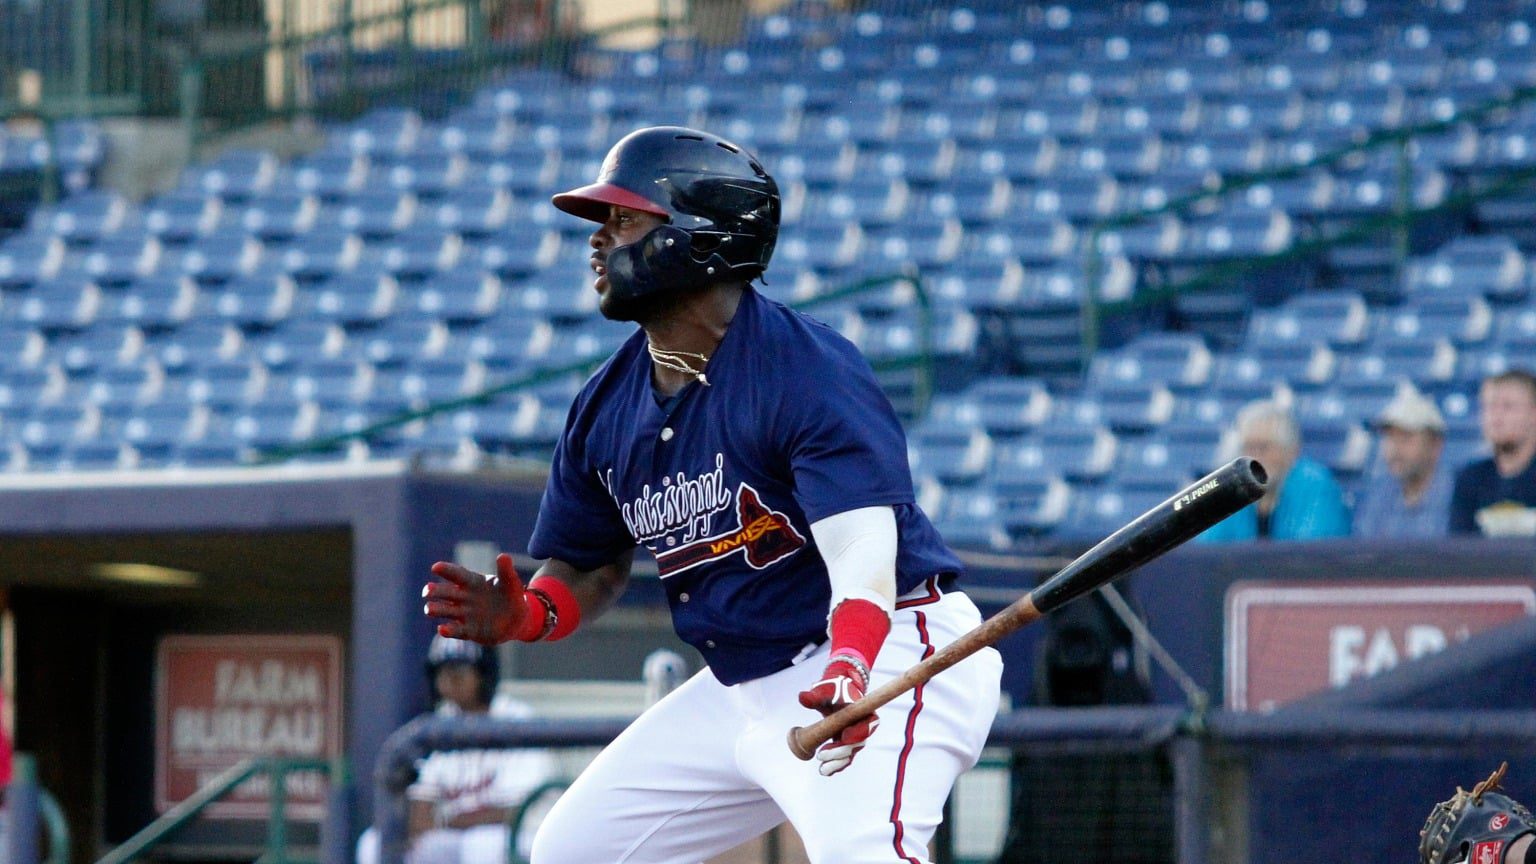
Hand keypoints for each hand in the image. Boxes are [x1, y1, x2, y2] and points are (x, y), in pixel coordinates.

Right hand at [423, 553, 528, 644]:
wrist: (517, 620)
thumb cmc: (511, 596)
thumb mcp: (511, 583)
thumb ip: (506, 571)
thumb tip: (503, 556)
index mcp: (472, 582)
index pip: (457, 574)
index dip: (446, 570)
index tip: (435, 567)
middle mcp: (464, 598)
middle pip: (446, 592)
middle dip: (435, 591)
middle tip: (427, 590)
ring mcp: (464, 614)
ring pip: (445, 611)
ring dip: (436, 609)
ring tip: (428, 609)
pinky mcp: (468, 631)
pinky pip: (456, 630)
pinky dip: (448, 630)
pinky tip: (442, 628)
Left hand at [797, 654, 877, 775]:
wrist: (835, 694)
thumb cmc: (832, 690)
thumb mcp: (824, 690)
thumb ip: (815, 695)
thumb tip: (802, 698)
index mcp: (864, 712)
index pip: (868, 725)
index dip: (858, 732)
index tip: (843, 736)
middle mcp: (864, 728)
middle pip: (857, 744)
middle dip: (839, 752)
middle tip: (821, 754)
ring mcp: (855, 739)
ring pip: (850, 755)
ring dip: (837, 763)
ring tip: (822, 769)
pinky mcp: (846, 746)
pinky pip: (843, 759)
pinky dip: (835, 766)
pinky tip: (824, 771)